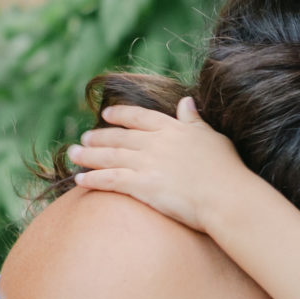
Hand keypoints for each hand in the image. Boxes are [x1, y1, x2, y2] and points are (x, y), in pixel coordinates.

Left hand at [66, 97, 248, 234]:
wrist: (227, 197)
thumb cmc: (226, 170)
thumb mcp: (212, 137)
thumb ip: (194, 121)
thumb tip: (185, 101)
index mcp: (172, 129)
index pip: (139, 117)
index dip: (120, 115)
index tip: (106, 115)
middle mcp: (155, 143)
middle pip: (118, 137)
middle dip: (98, 138)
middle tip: (83, 139)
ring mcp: (146, 163)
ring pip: (109, 156)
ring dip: (88, 156)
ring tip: (73, 155)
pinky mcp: (141, 185)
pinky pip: (110, 180)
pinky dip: (93, 178)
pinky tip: (80, 179)